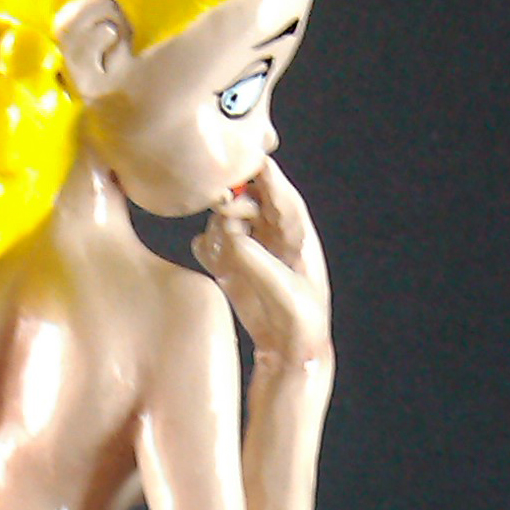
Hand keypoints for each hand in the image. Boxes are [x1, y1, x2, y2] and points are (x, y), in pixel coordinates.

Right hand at [192, 161, 331, 367]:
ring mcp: (252, 247)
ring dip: (220, 230)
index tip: (242, 159)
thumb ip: (256, 262)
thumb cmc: (300, 322)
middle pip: (248, 196)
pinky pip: (211, 243)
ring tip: (227, 257)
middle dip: (234, 202)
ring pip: (225, 218)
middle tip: (224, 216)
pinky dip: (208, 249)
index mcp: (297, 233)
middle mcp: (273, 234)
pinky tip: (216, 264)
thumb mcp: (284, 293)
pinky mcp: (233, 264)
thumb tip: (229, 239)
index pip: (278, 192)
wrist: (289, 350)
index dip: (262, 173)